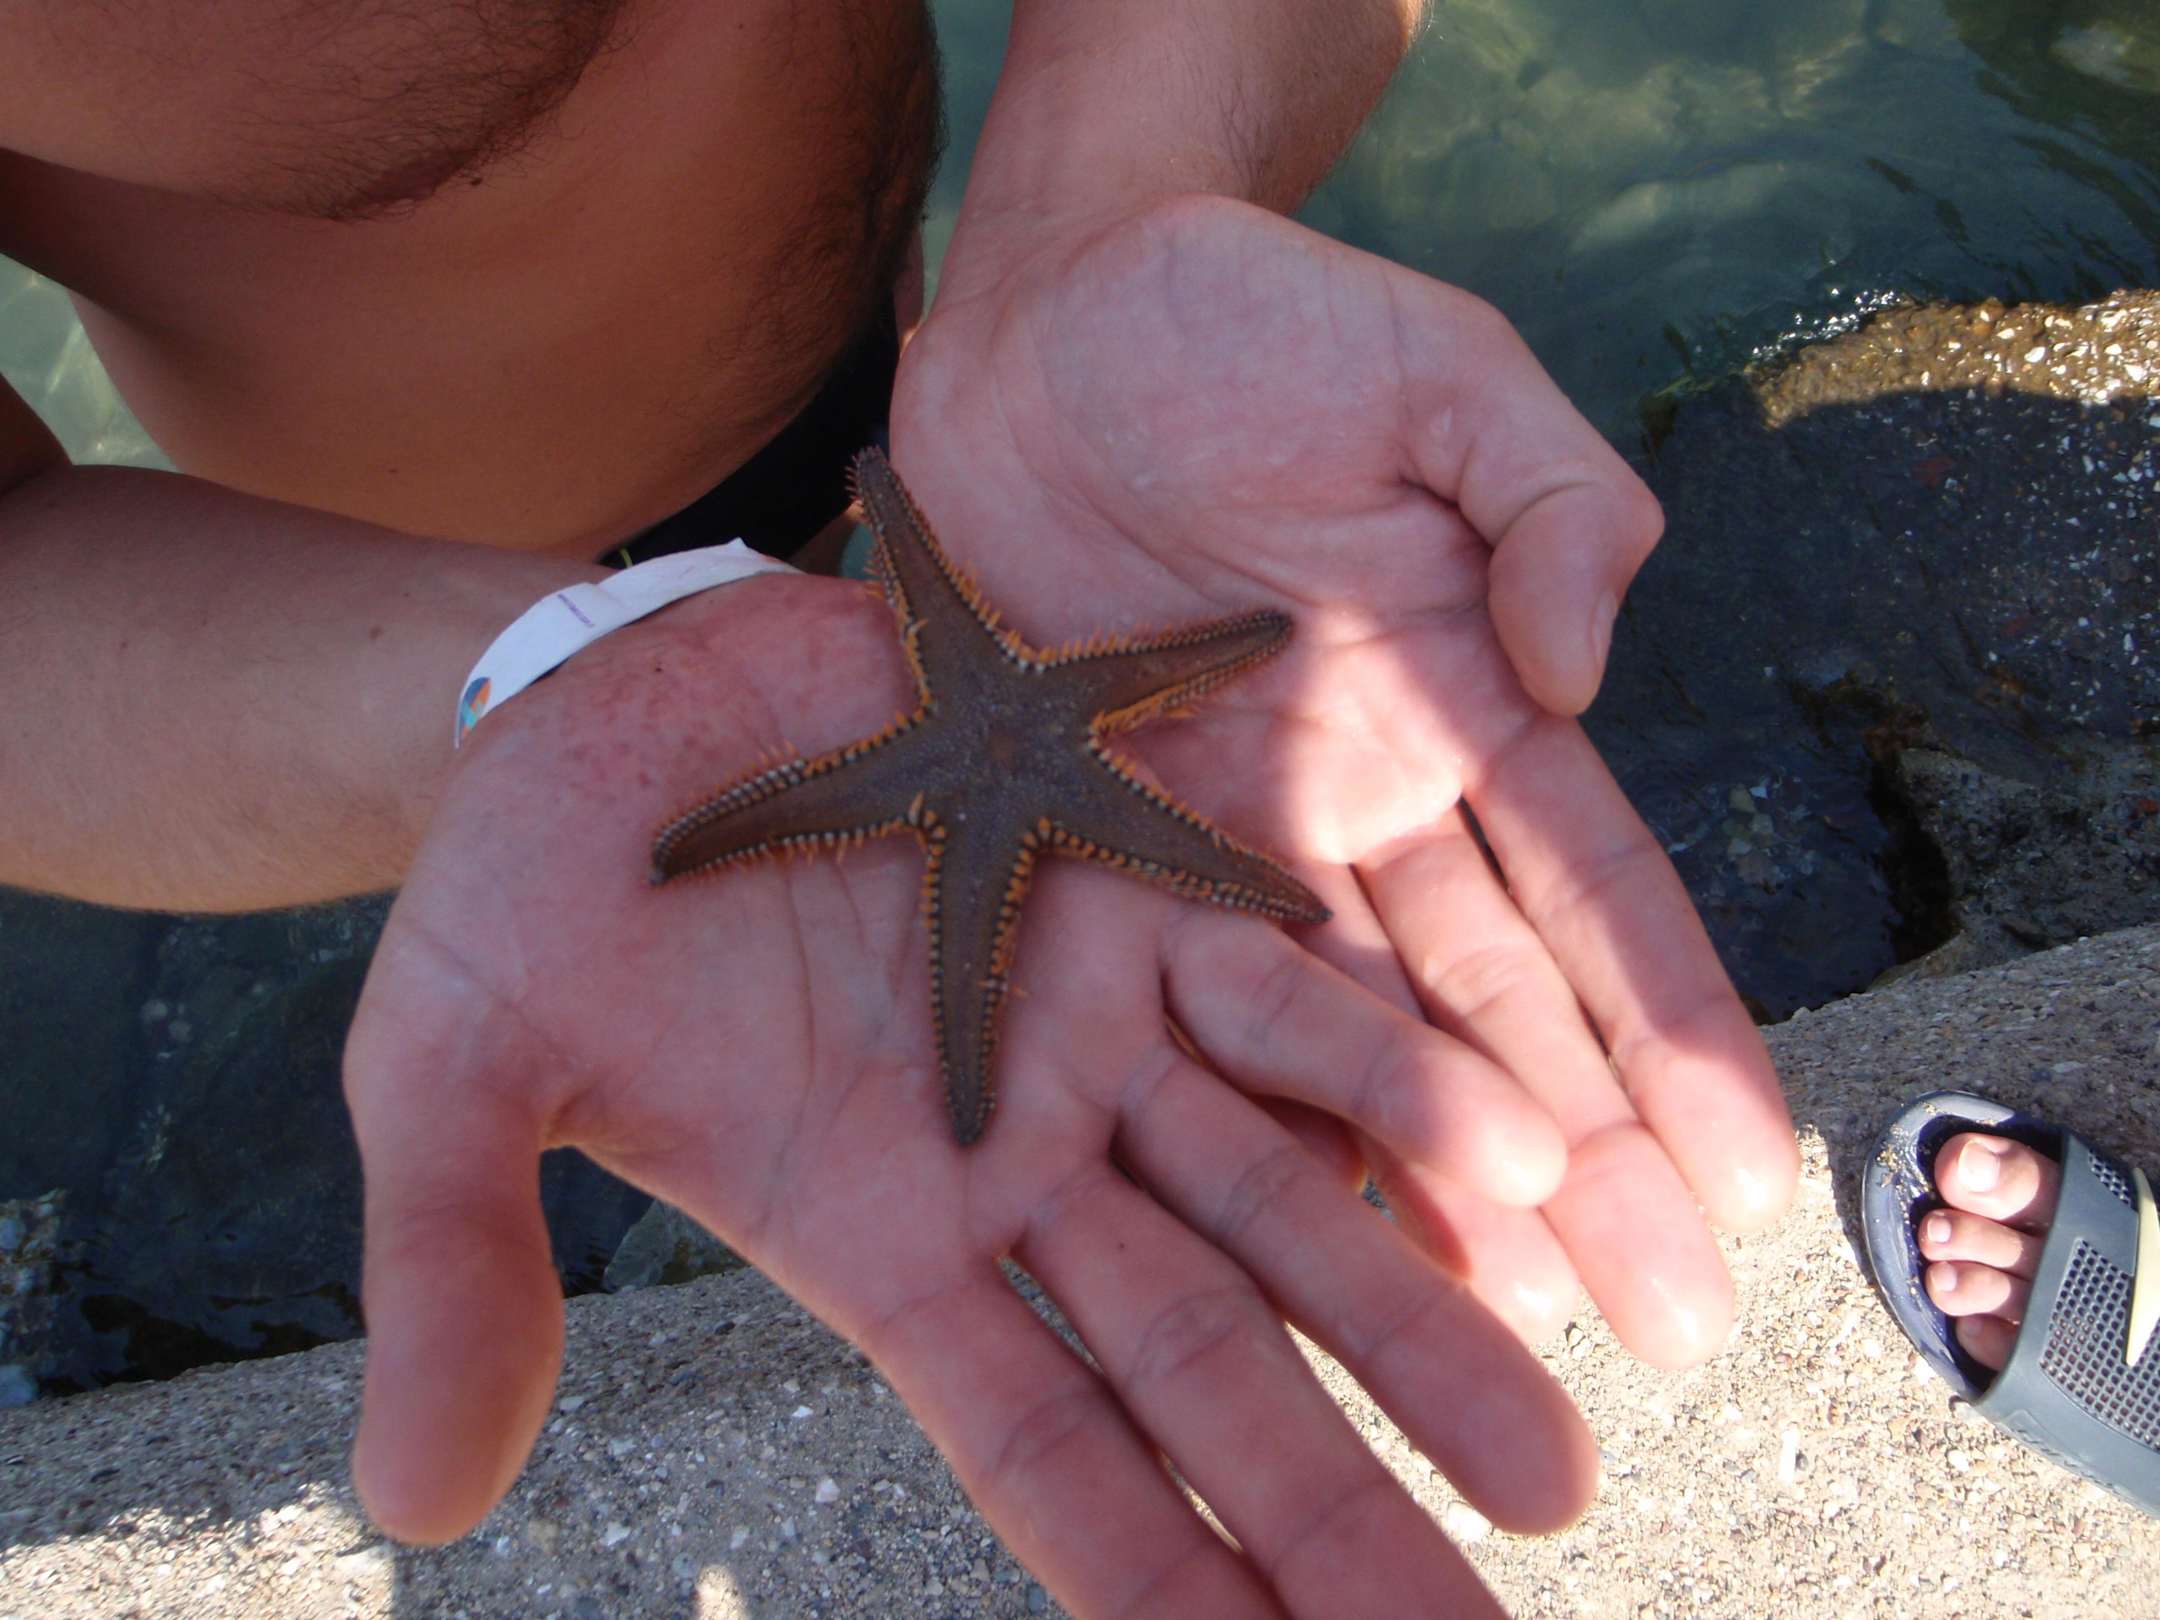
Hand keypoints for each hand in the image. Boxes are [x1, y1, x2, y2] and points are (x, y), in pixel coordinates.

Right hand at [346, 569, 1595, 1617]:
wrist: (632, 681)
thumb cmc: (534, 874)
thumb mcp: (460, 1060)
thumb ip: (458, 1257)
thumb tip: (416, 1500)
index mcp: (881, 1237)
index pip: (1043, 1452)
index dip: (1156, 1582)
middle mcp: (1022, 1160)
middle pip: (1209, 1362)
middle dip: (1337, 1503)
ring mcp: (1098, 1023)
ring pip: (1291, 1199)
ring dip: (1420, 1316)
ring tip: (1548, 1453)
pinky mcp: (1140, 878)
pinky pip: (1296, 998)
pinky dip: (1400, 1083)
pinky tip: (1528, 1166)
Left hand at [892, 193, 1798, 1366]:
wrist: (1044, 315)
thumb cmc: (1257, 324)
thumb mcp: (1444, 379)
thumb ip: (1550, 505)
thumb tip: (1577, 673)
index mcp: (1464, 703)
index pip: (1592, 892)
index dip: (1672, 1030)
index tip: (1749, 1174)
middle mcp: (1356, 800)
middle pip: (1484, 1004)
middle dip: (1583, 1162)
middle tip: (1664, 1327)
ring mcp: (1219, 836)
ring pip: (1337, 1033)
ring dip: (1419, 1174)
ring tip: (1498, 1321)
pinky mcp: (1077, 836)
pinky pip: (1150, 990)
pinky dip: (1215, 1104)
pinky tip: (1278, 1230)